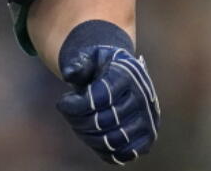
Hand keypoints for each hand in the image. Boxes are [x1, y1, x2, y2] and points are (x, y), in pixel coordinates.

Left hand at [56, 45, 159, 163]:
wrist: (120, 72)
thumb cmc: (99, 66)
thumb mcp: (88, 57)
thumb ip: (77, 65)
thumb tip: (69, 74)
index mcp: (127, 74)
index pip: (100, 98)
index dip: (76, 105)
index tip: (62, 102)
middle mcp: (143, 97)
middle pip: (104, 121)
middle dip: (78, 120)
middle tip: (68, 114)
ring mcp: (148, 118)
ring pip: (113, 140)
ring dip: (88, 136)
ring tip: (78, 125)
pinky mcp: (147, 136)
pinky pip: (125, 153)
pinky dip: (105, 151)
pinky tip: (92, 138)